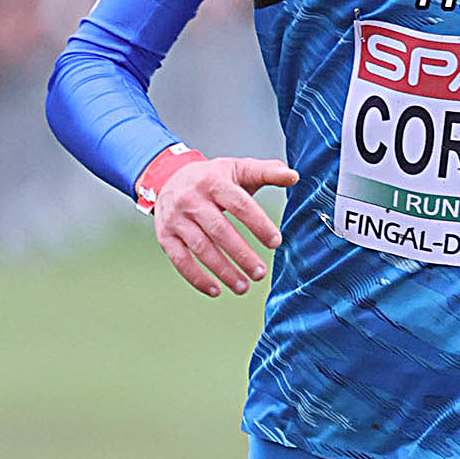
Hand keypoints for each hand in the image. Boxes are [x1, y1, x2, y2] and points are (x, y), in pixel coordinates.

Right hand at [152, 155, 295, 297]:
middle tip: (261, 273)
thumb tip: (294, 176)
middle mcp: (192, 200)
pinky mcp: (165, 236)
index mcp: (213, 181)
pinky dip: (197, 278)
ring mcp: (176, 219)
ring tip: (243, 287)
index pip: (239, 204)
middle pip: (219, 230)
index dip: (258, 224)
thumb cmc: (211, 178)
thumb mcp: (238, 168)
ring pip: (201, 248)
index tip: (275, 242)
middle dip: (242, 254)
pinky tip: (216, 290)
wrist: (167, 178)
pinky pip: (180, 260)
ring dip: (223, 271)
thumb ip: (266, 171)